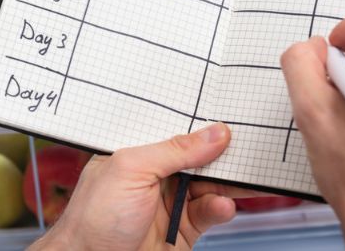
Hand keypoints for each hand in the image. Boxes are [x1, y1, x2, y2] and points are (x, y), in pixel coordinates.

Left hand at [28, 122, 246, 249]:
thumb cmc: (94, 219)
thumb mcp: (132, 170)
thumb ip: (175, 150)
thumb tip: (215, 134)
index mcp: (137, 152)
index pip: (175, 130)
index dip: (201, 123)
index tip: (229, 115)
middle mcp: (155, 175)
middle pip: (198, 157)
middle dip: (223, 153)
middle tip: (250, 147)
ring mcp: (170, 203)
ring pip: (210, 185)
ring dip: (229, 182)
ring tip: (246, 179)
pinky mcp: (183, 230)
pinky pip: (210, 212)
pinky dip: (221, 208)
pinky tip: (223, 206)